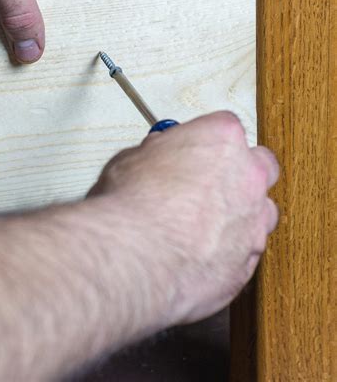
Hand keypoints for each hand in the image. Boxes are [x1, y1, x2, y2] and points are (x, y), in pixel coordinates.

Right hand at [89, 111, 278, 324]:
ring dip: (238, 217)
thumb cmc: (133, 204)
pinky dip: (225, 254)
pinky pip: (243, 255)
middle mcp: (248, 178)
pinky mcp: (246, 264)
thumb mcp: (133, 158)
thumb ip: (157, 155)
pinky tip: (197, 255)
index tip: (193, 151)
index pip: (227, 128)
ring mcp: (253, 223)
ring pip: (260, 214)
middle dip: (239, 174)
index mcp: (223, 140)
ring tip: (202, 225)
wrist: (136, 256)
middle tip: (208, 184)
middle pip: (260, 167)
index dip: (208, 142)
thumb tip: (154, 161)